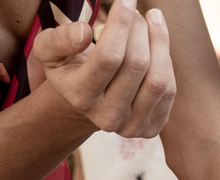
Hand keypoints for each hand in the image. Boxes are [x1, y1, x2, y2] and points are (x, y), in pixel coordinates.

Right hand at [33, 0, 175, 137]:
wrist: (88, 104)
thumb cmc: (70, 68)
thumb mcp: (49, 52)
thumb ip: (59, 39)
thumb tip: (85, 33)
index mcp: (81, 96)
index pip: (109, 57)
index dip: (122, 24)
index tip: (127, 0)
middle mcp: (108, 116)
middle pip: (136, 65)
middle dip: (140, 29)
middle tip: (136, 11)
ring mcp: (133, 126)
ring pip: (158, 79)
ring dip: (159, 42)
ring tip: (152, 20)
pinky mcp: (153, 127)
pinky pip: (169, 89)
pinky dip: (166, 61)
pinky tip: (157, 44)